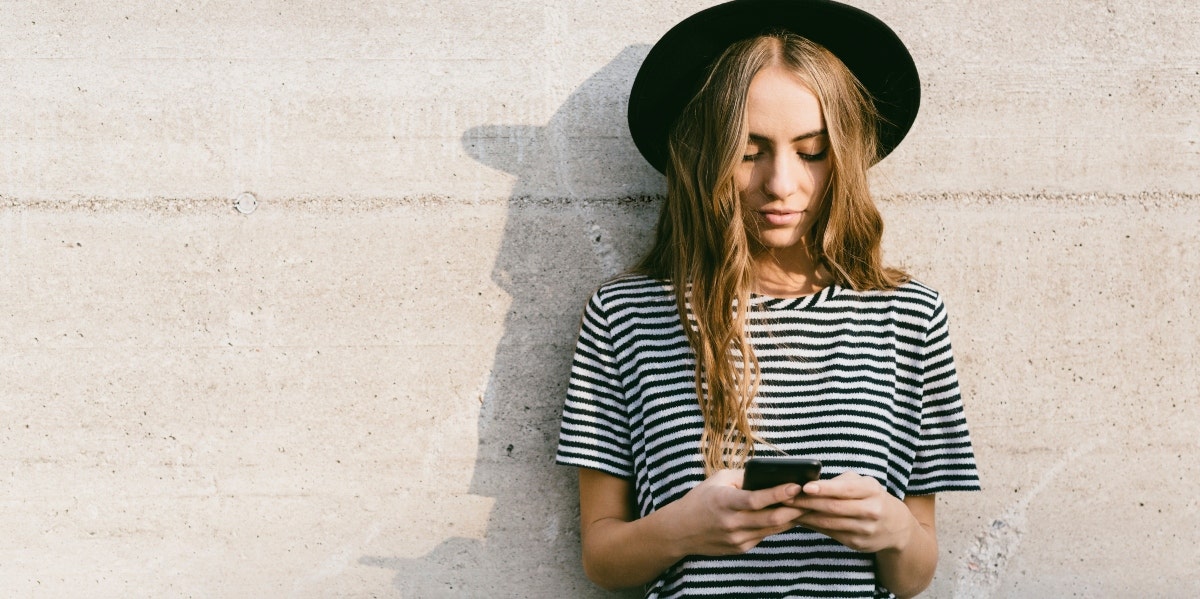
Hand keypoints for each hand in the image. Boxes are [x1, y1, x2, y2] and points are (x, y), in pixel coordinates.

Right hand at [660, 469, 806, 555]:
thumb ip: (744, 477)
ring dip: (791, 518)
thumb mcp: (718, 480)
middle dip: (795, 508)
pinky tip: (787, 516)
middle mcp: (732, 523)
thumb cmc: (701, 499)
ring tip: (805, 506)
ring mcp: (737, 538)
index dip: (778, 493)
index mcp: (724, 502)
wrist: (680, 530)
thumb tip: (770, 474)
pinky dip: (777, 525)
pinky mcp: (740, 548)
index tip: (796, 485)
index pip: (756, 499)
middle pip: (771, 517)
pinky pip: (764, 535)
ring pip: (772, 528)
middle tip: (811, 498)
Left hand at [782, 471, 918, 553]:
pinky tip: (799, 519)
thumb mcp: (864, 483)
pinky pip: (829, 533)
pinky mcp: (856, 543)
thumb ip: (841, 481)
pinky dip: (812, 525)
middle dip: (806, 502)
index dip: (824, 488)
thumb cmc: (872, 497)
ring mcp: (864, 530)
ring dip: (805, 515)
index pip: (845, 489)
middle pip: (833, 507)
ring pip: (828, 523)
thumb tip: (811, 484)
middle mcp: (870, 511)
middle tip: (785, 497)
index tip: (805, 486)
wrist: (895, 526)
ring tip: (787, 507)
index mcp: (872, 491)